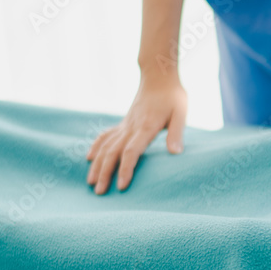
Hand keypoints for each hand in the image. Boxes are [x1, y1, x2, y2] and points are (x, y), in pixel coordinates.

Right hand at [86, 72, 187, 194]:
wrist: (159, 76)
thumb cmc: (173, 96)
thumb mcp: (181, 113)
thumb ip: (176, 133)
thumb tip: (175, 153)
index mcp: (146, 127)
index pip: (131, 151)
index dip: (126, 169)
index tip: (121, 186)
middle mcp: (131, 127)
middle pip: (113, 153)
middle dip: (105, 173)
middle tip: (99, 193)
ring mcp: (125, 124)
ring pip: (106, 146)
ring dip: (97, 165)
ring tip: (91, 183)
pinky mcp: (124, 122)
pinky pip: (105, 135)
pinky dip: (96, 147)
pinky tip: (89, 159)